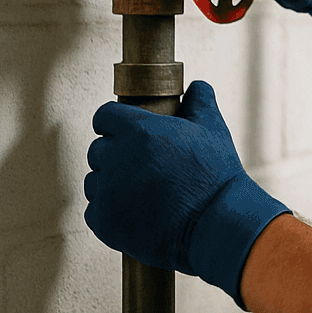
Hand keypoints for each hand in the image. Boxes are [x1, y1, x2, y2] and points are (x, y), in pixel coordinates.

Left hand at [84, 81, 289, 307]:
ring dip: (110, 184)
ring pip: (94, 180)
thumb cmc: (216, 176)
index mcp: (138, 131)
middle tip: (142, 167)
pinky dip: (111, 212)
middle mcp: (116, 158)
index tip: (126, 132)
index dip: (115, 123)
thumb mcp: (214, 131)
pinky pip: (95, 210)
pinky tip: (136, 213)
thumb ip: (200, 103)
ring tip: (141, 193)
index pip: (104, 116)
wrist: (217, 225)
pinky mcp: (104, 222)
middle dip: (115, 155)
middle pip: (98, 149)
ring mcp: (107, 192)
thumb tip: (197, 87)